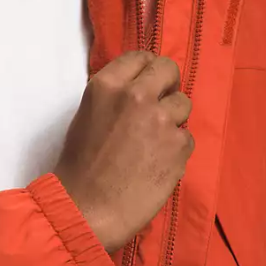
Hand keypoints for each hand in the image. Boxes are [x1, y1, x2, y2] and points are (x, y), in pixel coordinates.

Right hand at [55, 51, 193, 253]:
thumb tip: (142, 90)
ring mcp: (161, 120)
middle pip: (169, 70)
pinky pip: (186, 138)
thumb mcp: (88, 115)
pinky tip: (158, 165)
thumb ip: (115, 98)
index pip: (141, 57)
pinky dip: (176, 150)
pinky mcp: (178, 146)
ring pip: (183, 105)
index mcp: (108, 85)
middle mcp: (137, 95)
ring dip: (173, 121)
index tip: (150, 83)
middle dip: (168, 86)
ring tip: (155, 144)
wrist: (86, 209)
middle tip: (160, 106)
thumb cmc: (79, 167)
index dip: (149, 70)